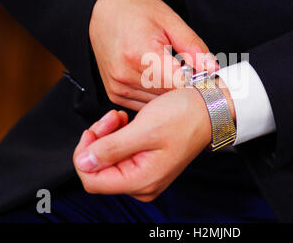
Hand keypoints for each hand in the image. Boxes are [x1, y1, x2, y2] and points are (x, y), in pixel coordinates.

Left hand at [73, 80, 234, 201]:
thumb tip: (84, 163)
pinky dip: (118, 135)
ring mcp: (144, 173)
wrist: (208, 109)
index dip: (85, 153)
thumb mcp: (144, 129)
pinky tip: (126, 121)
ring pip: (107, 159)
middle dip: (99, 141)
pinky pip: (120, 153)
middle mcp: (141, 183)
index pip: (91, 180)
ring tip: (120, 117)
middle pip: (98, 170)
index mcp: (141, 181)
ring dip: (108, 135)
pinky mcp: (146, 162)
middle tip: (112, 118)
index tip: (94, 130)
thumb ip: (111, 149)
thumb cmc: (184, 117)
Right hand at [90, 0, 216, 110]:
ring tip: (173, 72)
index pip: (180, 84)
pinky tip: (158, 79)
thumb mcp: (168, 19)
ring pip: (158, 105)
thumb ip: (192, 46)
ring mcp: (119, 88)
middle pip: (170, 97)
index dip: (197, 82)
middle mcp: (126, 75)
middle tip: (192, 72)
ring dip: (170, 94)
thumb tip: (212, 68)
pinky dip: (156, 96)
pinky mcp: (115, 94)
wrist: (100, 9)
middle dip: (185, 88)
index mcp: (141, 55)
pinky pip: (144, 105)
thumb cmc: (134, 10)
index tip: (205, 77)